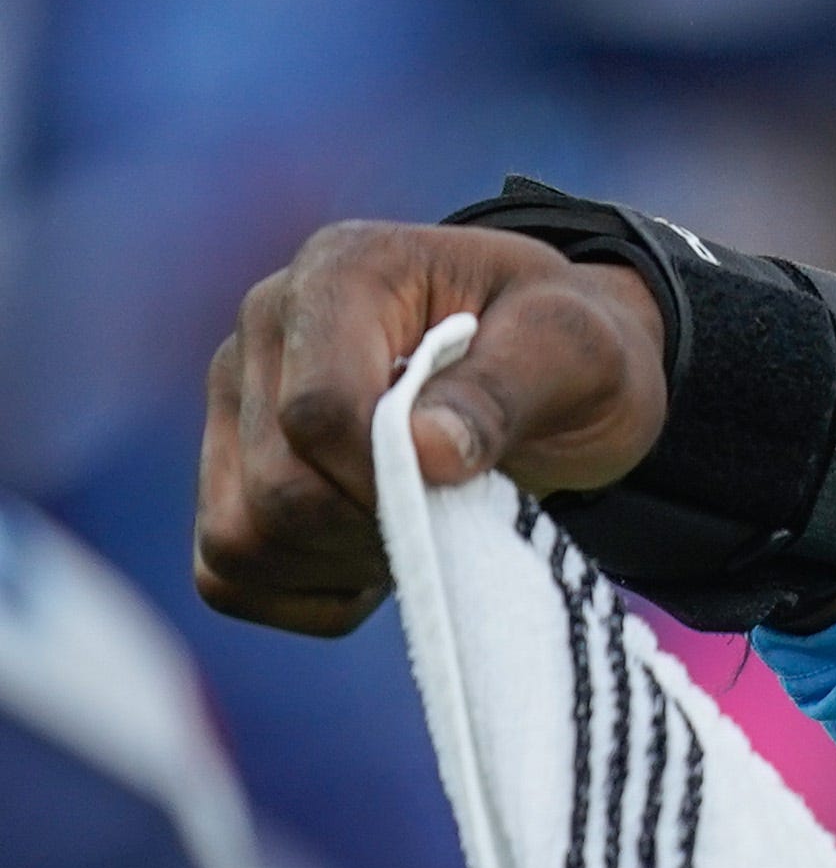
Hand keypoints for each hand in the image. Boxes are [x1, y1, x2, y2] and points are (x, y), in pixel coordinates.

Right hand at [193, 223, 666, 639]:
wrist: (555, 369)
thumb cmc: (567, 351)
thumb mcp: (575, 350)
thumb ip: (505, 389)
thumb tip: (426, 451)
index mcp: (339, 274)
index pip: (316, 411)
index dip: (389, 481)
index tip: (463, 485)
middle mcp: (262, 330)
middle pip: (276, 487)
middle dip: (376, 528)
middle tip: (455, 510)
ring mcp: (234, 403)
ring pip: (239, 538)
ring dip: (340, 566)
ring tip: (421, 528)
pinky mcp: (229, 471)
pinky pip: (229, 575)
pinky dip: (308, 593)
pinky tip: (377, 561)